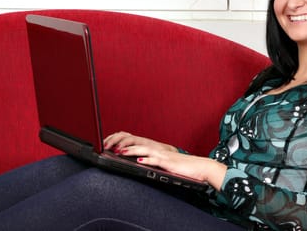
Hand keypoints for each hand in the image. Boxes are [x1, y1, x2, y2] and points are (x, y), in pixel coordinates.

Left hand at [103, 131, 226, 189]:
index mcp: (154, 148)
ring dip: (131, 150)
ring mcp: (163, 155)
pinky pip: (156, 160)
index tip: (107, 143)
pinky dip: (147, 160)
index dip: (119, 140)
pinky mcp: (169, 163)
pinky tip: (139, 161)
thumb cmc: (181, 167)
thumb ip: (150, 160)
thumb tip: (135, 162)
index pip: (133, 139)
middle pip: (136, 142)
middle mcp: (157, 149)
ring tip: (120, 151)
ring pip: (144, 150)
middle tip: (108, 146)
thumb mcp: (162, 162)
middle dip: (121, 143)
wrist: (199, 167)